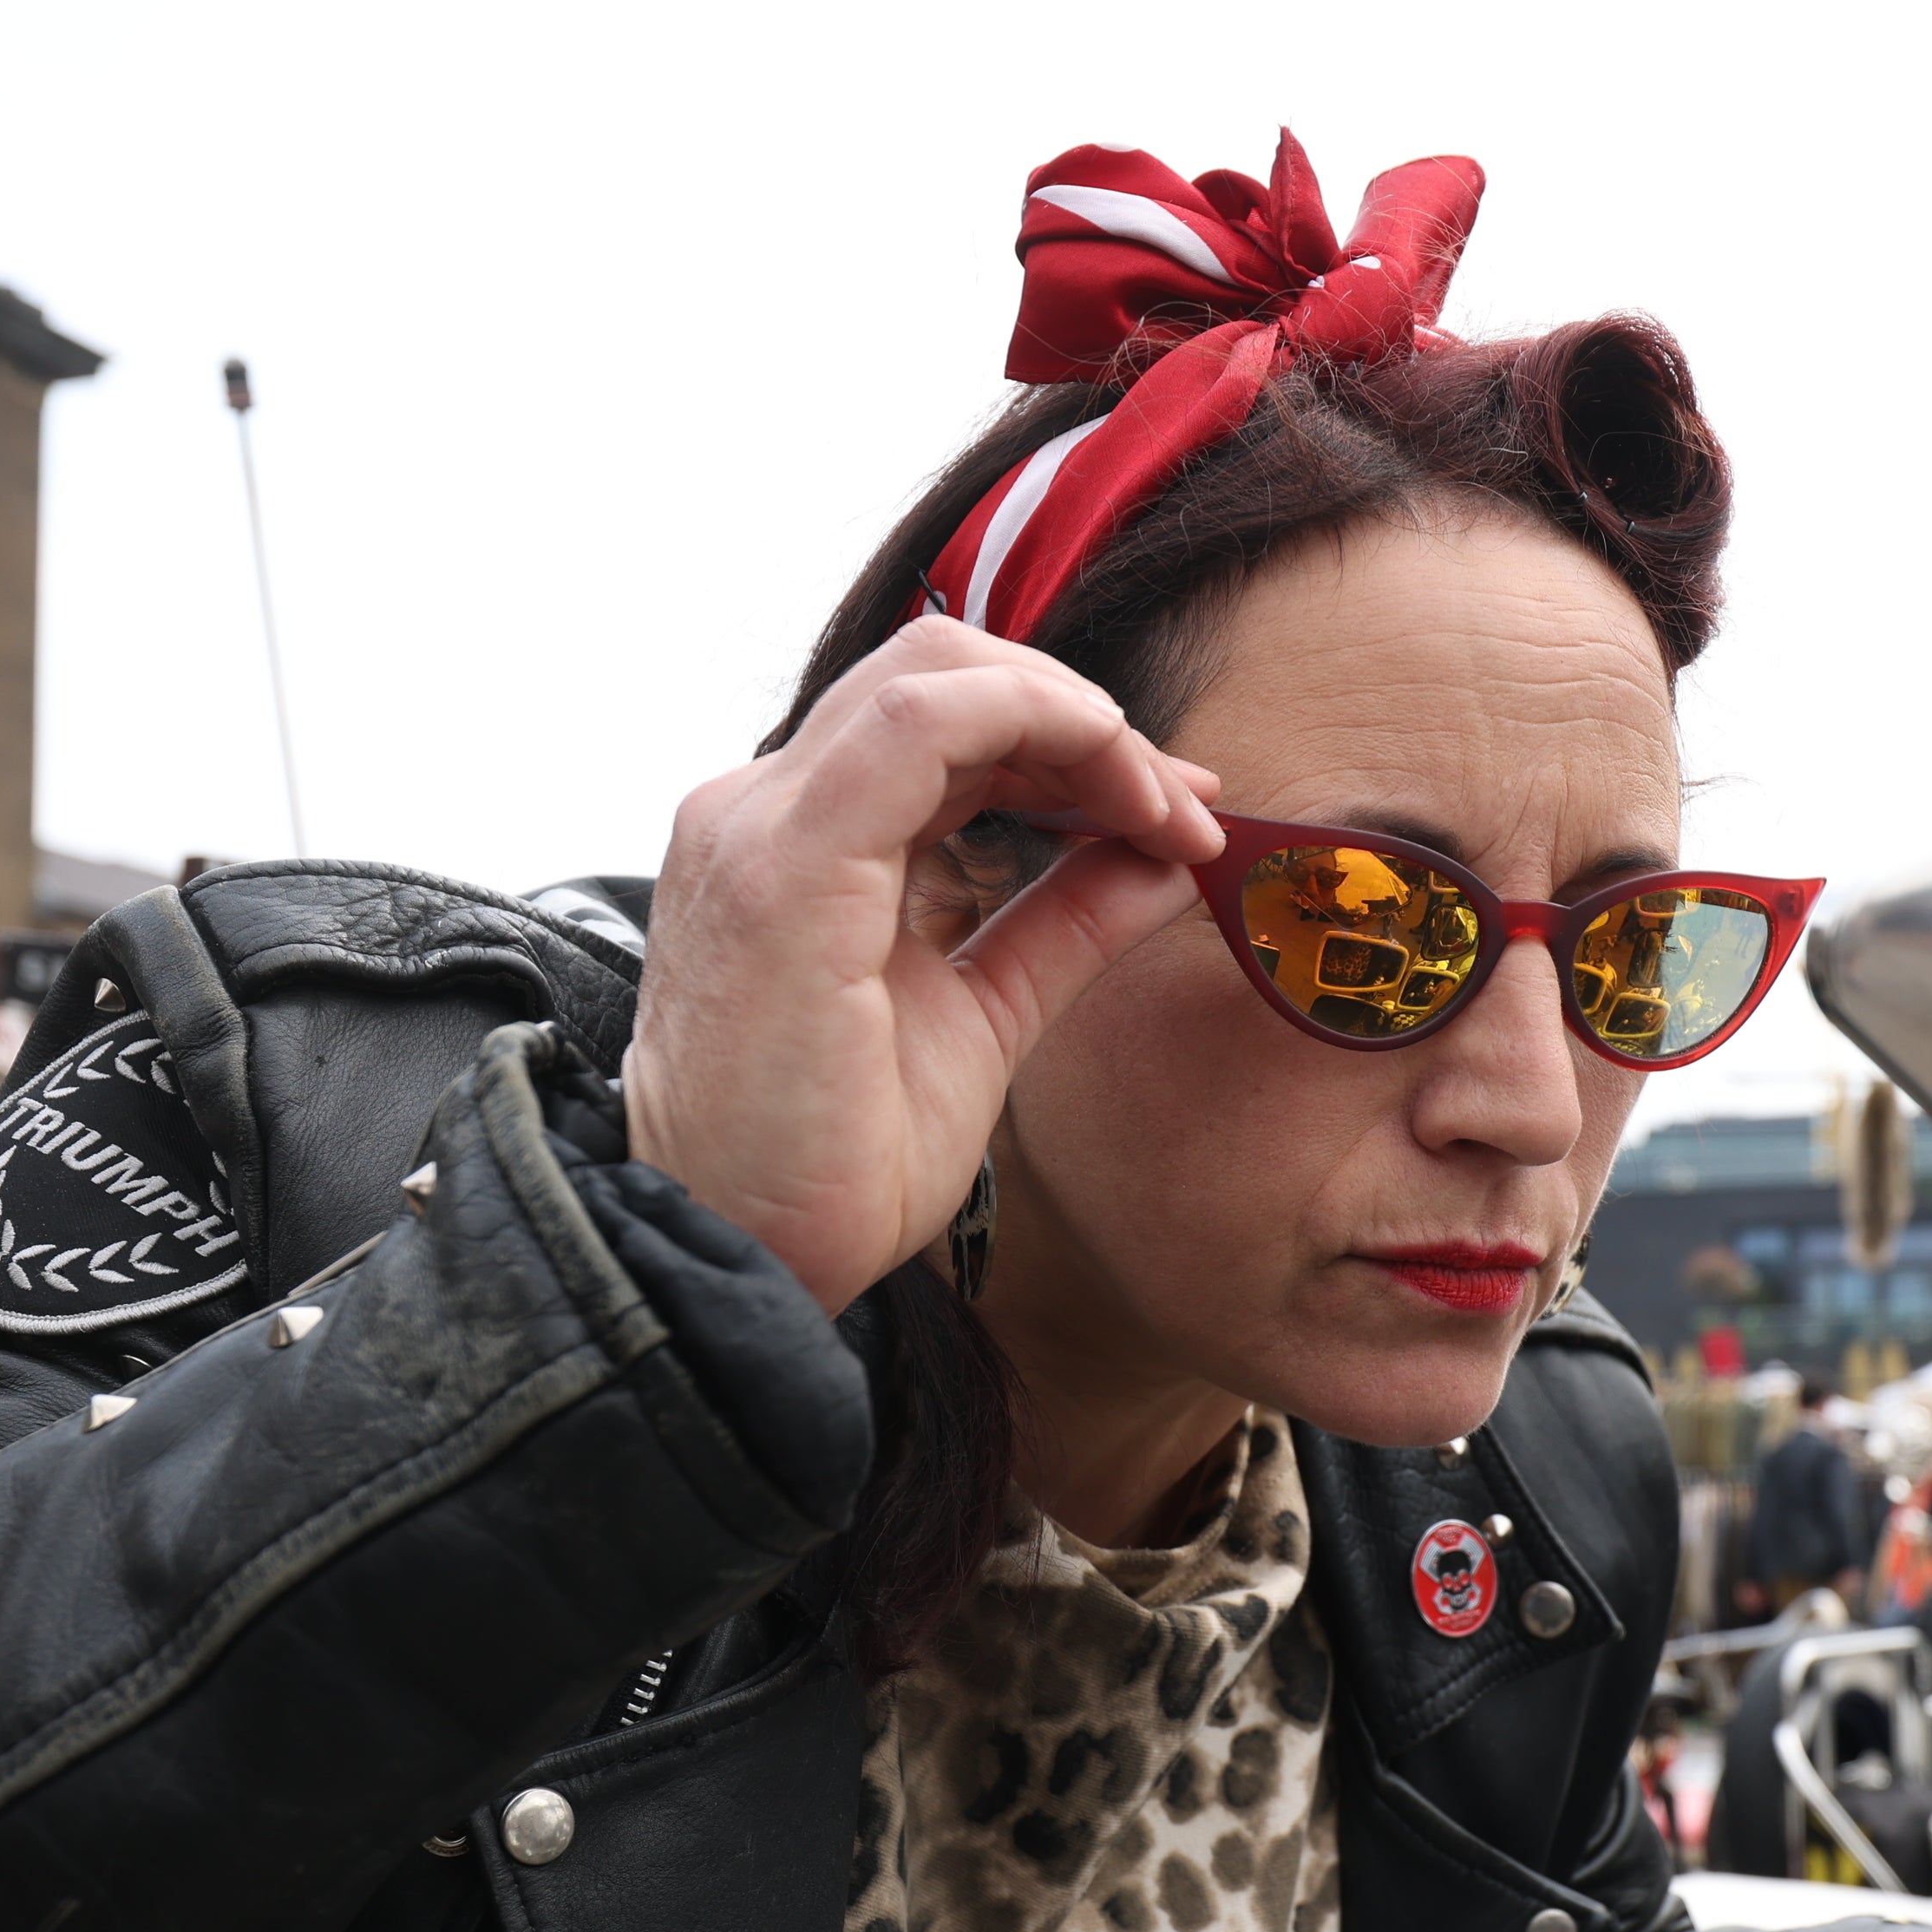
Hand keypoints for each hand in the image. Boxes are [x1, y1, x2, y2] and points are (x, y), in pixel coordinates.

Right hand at [622, 620, 1221, 1313]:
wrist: (744, 1259)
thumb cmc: (837, 1162)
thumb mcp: (984, 1015)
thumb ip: (1064, 922)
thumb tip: (1165, 852)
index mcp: (798, 841)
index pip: (945, 724)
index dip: (1074, 743)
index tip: (1176, 813)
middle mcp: (763, 809)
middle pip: (945, 672)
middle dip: (1087, 719)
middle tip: (1186, 804)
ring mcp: (761, 823)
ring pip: (938, 671)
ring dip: (1081, 721)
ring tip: (1167, 806)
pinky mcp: (783, 861)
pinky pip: (922, 722)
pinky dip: (1042, 727)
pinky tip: (1119, 790)